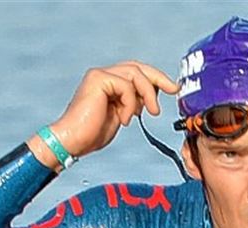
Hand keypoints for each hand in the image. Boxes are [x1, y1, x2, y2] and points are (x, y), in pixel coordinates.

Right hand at [29, 61, 177, 166]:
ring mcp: (100, 75)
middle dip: (158, 78)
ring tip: (151, 113)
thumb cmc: (92, 134)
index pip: (137, 73)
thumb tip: (149, 100)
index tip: (172, 89)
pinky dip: (131, 103)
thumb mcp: (120, 117)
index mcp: (109, 83)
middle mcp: (104, 75)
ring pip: (135, 74)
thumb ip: (133, 105)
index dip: (156, 78)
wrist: (73, 141)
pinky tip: (124, 119)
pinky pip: (126, 86)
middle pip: (138, 67)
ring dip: (148, 94)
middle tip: (173, 90)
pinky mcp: (98, 79)